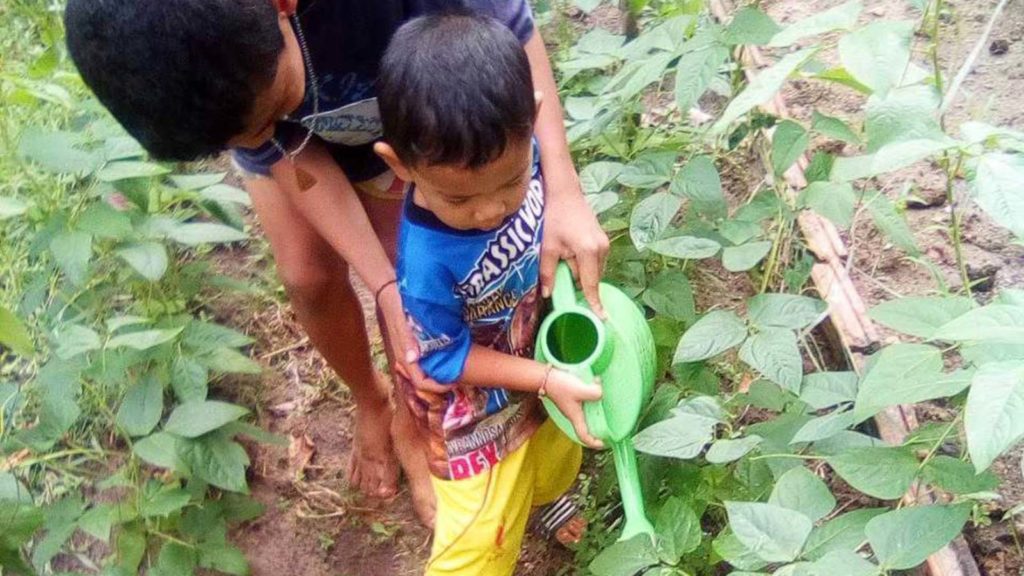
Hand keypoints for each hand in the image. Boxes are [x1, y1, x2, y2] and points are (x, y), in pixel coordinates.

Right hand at [376, 284, 448, 393]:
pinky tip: (447, 357)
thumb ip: (408, 341)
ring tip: (455, 370)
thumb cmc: (398, 307)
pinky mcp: (413, 346)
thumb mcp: (403, 323)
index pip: (421, 382)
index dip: (438, 387)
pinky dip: (435, 365)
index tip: (455, 382)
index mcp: (405, 357)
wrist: (389, 294)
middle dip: (440, 383)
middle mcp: (407, 359)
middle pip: (424, 382)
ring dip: (438, 375)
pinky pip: (424, 362)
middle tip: (459, 377)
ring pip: (424, 373)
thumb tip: (413, 359)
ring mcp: (409, 353)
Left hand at [540, 179, 610, 317]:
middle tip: (560, 270)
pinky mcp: (603, 240)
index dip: (594, 303)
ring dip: (580, 270)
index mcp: (588, 251)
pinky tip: (570, 250)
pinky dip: (583, 263)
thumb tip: (547, 295)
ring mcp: (604, 244)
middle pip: (591, 278)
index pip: (591, 284)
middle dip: (577, 280)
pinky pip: (594, 261)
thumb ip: (547, 272)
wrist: (565, 192)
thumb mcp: (547, 246)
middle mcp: (601, 249)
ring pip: (593, 270)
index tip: (602, 319)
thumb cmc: (553, 217)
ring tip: (563, 254)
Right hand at [545, 369, 603, 448]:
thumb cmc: (560, 386)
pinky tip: (597, 392)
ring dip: (596, 415)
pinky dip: (592, 402)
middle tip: (608, 430)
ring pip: (586, 415)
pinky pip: (584, 404)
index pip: (583, 436)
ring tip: (606, 411)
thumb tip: (602, 393)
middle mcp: (573, 414)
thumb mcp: (579, 390)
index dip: (593, 443)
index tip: (603, 444)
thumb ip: (594, 392)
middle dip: (597, 431)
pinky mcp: (572, 397)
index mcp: (575, 417)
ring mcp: (572, 406)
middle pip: (586, 428)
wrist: (546, 376)